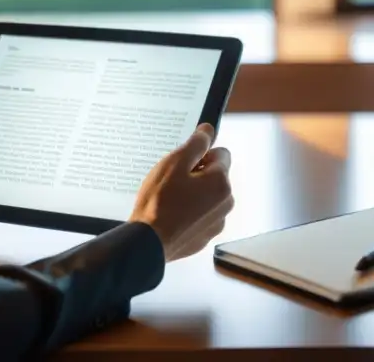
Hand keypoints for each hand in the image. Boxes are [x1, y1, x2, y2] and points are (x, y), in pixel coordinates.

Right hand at [129, 123, 233, 260]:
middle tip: (172, 181)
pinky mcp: (204, 237)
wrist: (148, 243)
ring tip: (169, 200)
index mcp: (221, 183)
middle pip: (215, 176)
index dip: (201, 154)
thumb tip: (208, 130)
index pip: (221, 154)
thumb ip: (195, 144)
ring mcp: (216, 223)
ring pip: (208, 197)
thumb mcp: (174, 163)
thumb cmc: (159, 202)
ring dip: (194, 194)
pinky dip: (190, 213)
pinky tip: (170, 215)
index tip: (183, 162)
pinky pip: (200, 216)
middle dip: (198, 174)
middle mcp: (226, 203)